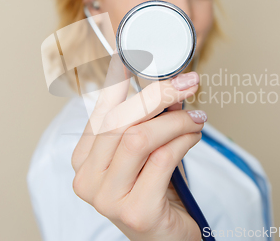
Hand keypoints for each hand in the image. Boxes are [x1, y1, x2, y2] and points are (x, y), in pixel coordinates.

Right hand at [71, 57, 205, 240]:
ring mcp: (107, 199)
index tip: (133, 56)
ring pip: (140, 138)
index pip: (100, 111)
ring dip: (176, 121)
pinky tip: (194, 135)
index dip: (116, 81)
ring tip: (196, 118)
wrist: (167, 239)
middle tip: (188, 82)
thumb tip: (168, 86)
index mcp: (83, 161)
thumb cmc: (156, 192)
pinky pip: (162, 159)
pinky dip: (184, 139)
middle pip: (119, 122)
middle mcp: (87, 180)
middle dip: (159, 95)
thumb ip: (149, 121)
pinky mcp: (135, 211)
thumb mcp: (146, 152)